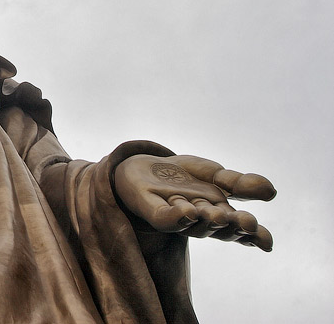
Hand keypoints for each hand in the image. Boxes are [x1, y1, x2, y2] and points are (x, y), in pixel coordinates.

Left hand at [113, 154, 275, 250]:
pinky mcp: (151, 211)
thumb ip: (237, 183)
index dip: (252, 236)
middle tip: (246, 222)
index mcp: (216, 214)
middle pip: (217, 230)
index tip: (267, 242)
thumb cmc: (179, 177)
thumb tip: (272, 192)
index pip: (237, 229)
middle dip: (232, 227)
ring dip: (206, 221)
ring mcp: (174, 217)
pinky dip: (176, 216)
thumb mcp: (213, 174)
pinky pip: (164, 218)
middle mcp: (197, 221)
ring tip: (216, 214)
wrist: (138, 167)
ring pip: (192, 225)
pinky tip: (187, 211)